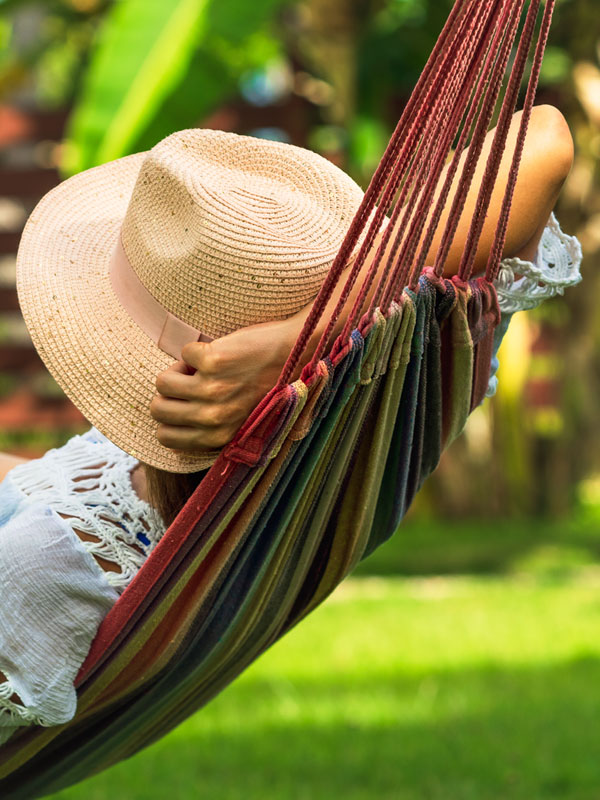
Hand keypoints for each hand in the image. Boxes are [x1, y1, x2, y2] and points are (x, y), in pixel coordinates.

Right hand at [150, 316, 299, 451]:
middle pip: (157, 409)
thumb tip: (169, 435)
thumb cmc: (270, 387)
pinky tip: (219, 352)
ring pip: (163, 382)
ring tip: (203, 367)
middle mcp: (213, 418)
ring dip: (179, 370)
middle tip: (192, 382)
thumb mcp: (243, 422)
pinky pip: (184, 353)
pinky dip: (197, 349)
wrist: (297, 354)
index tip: (186, 403)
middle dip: (169, 393)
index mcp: (218, 437)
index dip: (170, 417)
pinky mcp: (213, 361)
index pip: (165, 437)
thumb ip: (213, 432)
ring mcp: (212, 389)